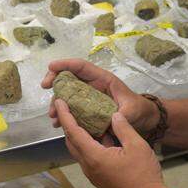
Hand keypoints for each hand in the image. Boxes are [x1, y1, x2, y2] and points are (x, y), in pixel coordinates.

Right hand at [41, 59, 159, 136]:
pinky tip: (59, 123)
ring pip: (67, 94)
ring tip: (53, 116)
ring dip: (57, 102)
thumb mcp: (132, 111)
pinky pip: (71, 108)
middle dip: (55, 80)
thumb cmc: (138, 109)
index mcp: (103, 80)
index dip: (66, 64)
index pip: (82, 66)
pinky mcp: (87, 109)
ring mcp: (88, 97)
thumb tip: (112, 119)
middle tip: (44, 87)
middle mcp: (93, 86)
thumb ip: (122, 114)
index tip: (51, 67)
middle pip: (69, 77)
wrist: (142, 119)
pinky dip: (63, 114)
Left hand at [56, 101, 175, 187]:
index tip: (59, 102)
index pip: (73, 132)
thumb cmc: (144, 176)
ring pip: (80, 151)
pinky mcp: (100, 180)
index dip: (65, 115)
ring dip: (80, 135)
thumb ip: (123, 128)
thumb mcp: (137, 146)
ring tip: (87, 119)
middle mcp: (88, 166)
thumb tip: (114, 115)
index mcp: (94, 156)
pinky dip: (90, 145)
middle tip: (72, 108)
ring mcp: (94, 175)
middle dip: (69, 124)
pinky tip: (102, 137)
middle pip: (72, 142)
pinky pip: (89, 158)